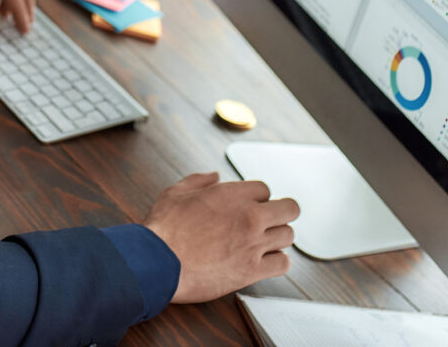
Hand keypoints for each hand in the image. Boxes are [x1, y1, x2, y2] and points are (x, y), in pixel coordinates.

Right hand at [142, 172, 297, 303]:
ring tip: (265, 242)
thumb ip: (199, 181)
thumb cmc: (164, 229)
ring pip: (288, 236)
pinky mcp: (251, 271)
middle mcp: (249, 217)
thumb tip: (215, 176)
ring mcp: (253, 244)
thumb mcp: (175, 193)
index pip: (265, 189)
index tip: (250, 206)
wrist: (158, 263)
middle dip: (281, 212)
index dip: (257, 198)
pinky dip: (277, 262)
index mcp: (232, 195)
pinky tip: (266, 261)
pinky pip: (283, 264)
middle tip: (270, 220)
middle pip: (289, 209)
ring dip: (278, 237)